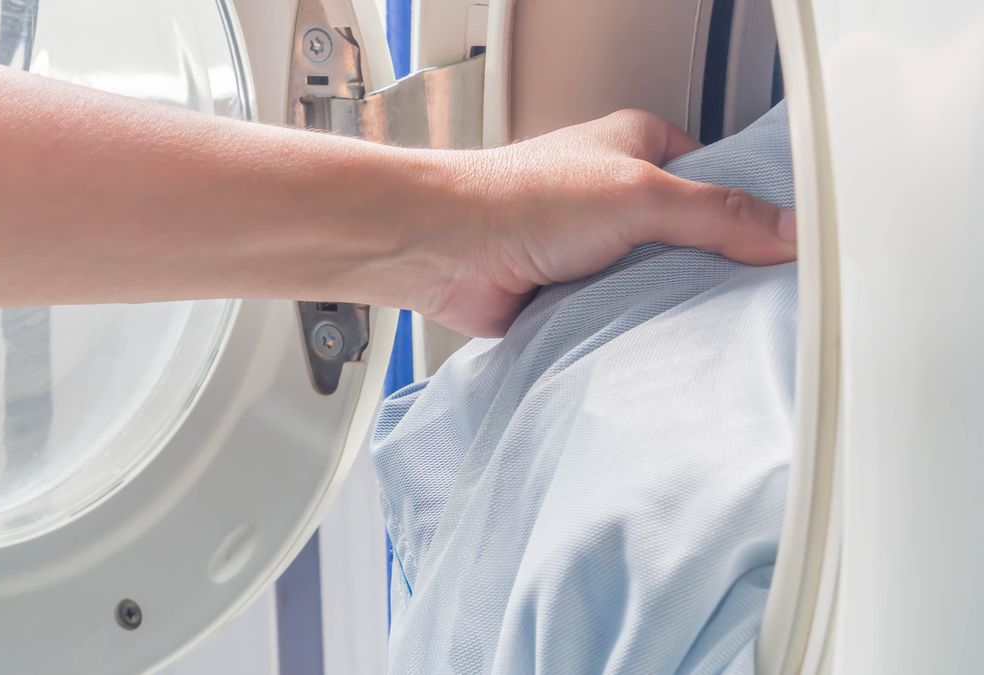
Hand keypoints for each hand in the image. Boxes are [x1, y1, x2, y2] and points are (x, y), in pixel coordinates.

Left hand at [422, 109, 797, 336]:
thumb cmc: (515, 198)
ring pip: (662, 280)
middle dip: (715, 266)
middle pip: (695, 236)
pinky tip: (660, 342)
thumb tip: (785, 232)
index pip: (721, 177)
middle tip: (756, 297)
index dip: (754, 212)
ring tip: (710, 324)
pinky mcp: (577, 294)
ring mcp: (599, 248)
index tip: (789, 249)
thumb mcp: (637, 193)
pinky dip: (639, 328)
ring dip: (673, 301)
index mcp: (641, 147)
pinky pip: (627, 315)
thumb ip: (715, 214)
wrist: (444, 250)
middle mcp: (620, 196)